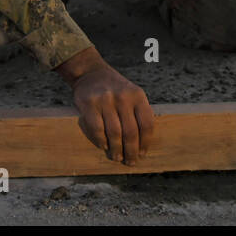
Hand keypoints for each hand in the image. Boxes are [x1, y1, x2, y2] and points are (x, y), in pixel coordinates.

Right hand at [56, 47, 155, 164]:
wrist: (91, 73)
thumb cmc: (115, 90)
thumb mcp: (132, 95)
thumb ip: (138, 114)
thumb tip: (142, 146)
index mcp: (138, 95)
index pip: (147, 124)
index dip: (145, 142)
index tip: (142, 154)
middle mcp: (123, 97)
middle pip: (131, 132)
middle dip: (131, 151)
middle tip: (130, 162)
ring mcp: (105, 100)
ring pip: (114, 133)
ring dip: (116, 149)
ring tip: (117, 157)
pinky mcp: (89, 103)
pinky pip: (97, 128)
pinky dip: (101, 141)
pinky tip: (104, 146)